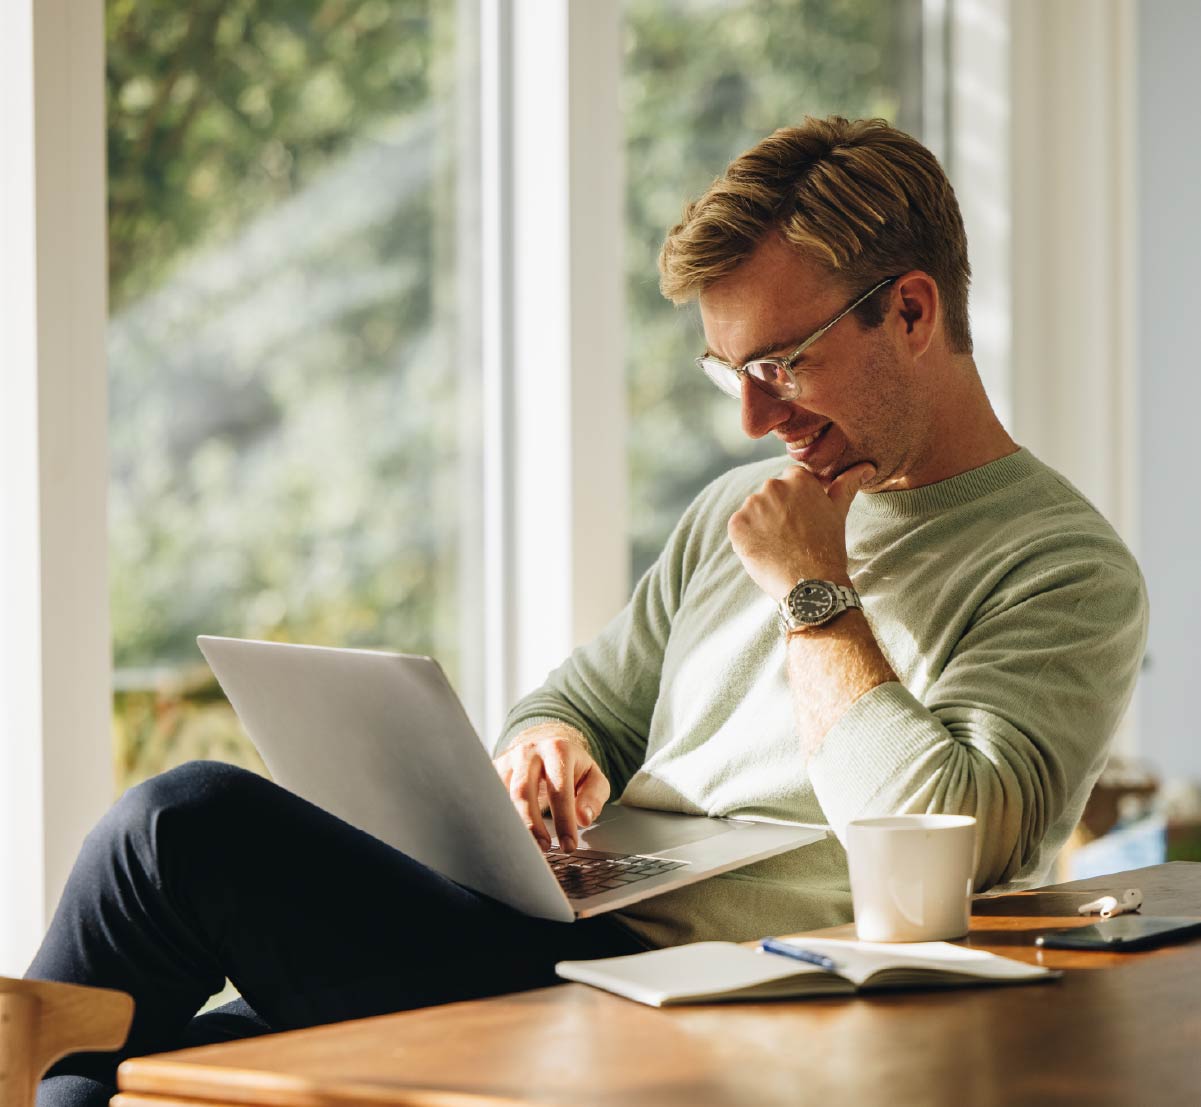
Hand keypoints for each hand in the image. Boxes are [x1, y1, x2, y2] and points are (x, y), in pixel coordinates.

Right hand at [493, 723, 609, 851]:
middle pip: (523, 791)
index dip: (564, 820)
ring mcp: (507, 759)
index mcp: (557, 750)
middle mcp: (529, 751)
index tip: (569, 846)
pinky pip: (491, 797)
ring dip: (513, 825)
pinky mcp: (493, 770)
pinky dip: (498, 818)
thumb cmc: (572, 768)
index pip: (559, 789)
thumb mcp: (593, 778)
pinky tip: (509, 835)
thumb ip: (594, 797)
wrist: (546, 745)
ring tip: (527, 847)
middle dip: (532, 825)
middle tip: (544, 848)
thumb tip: (583, 818)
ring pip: (501, 796)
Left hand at [728, 462, 874, 599]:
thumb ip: (847, 484)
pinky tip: (765, 552)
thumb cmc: (828, 548)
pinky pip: (739, 528)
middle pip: (770, 495)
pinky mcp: (736, 525)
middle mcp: (773, 486)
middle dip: (778, 512)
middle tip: (793, 537)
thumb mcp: (838, 512)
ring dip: (761, 525)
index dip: (796, 503)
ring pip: (754, 512)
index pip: (791, 482)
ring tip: (780, 546)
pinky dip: (747, 539)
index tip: (803, 521)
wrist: (810, 584)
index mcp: (798, 478)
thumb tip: (867, 466)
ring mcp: (752, 505)